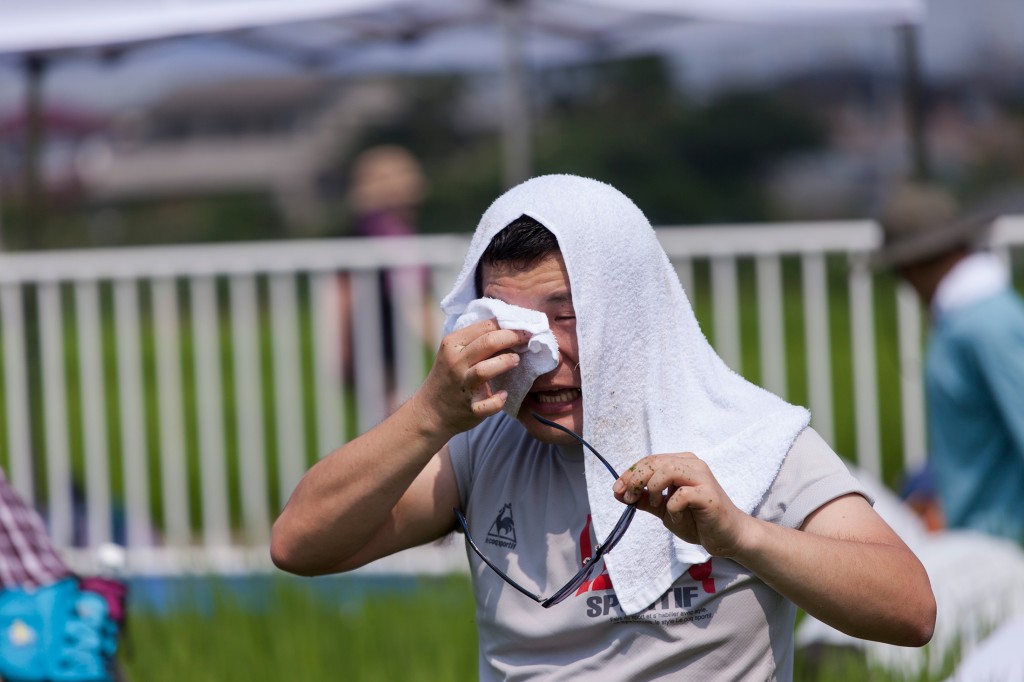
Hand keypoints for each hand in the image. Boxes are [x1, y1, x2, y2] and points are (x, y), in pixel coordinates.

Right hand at [418, 319, 529, 434]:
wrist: (430, 411)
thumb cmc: (449, 377)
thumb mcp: (455, 353)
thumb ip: (476, 341)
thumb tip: (509, 329)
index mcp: (452, 344)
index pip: (485, 327)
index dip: (507, 325)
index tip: (523, 327)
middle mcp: (455, 363)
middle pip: (488, 343)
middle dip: (512, 338)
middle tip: (527, 339)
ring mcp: (462, 386)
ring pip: (484, 370)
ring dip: (505, 363)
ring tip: (516, 360)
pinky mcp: (470, 408)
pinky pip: (488, 404)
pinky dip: (498, 400)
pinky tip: (503, 394)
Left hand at [612, 453, 750, 557]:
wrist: (727, 537)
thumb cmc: (697, 520)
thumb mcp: (663, 509)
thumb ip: (643, 499)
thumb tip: (617, 492)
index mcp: (681, 463)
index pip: (650, 460)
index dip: (630, 474)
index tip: (617, 490)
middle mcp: (692, 464)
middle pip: (655, 462)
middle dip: (636, 479)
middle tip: (627, 498)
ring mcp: (702, 478)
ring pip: (667, 470)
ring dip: (653, 488)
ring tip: (655, 504)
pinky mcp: (709, 495)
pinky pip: (681, 495)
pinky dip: (672, 507)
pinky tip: (676, 517)